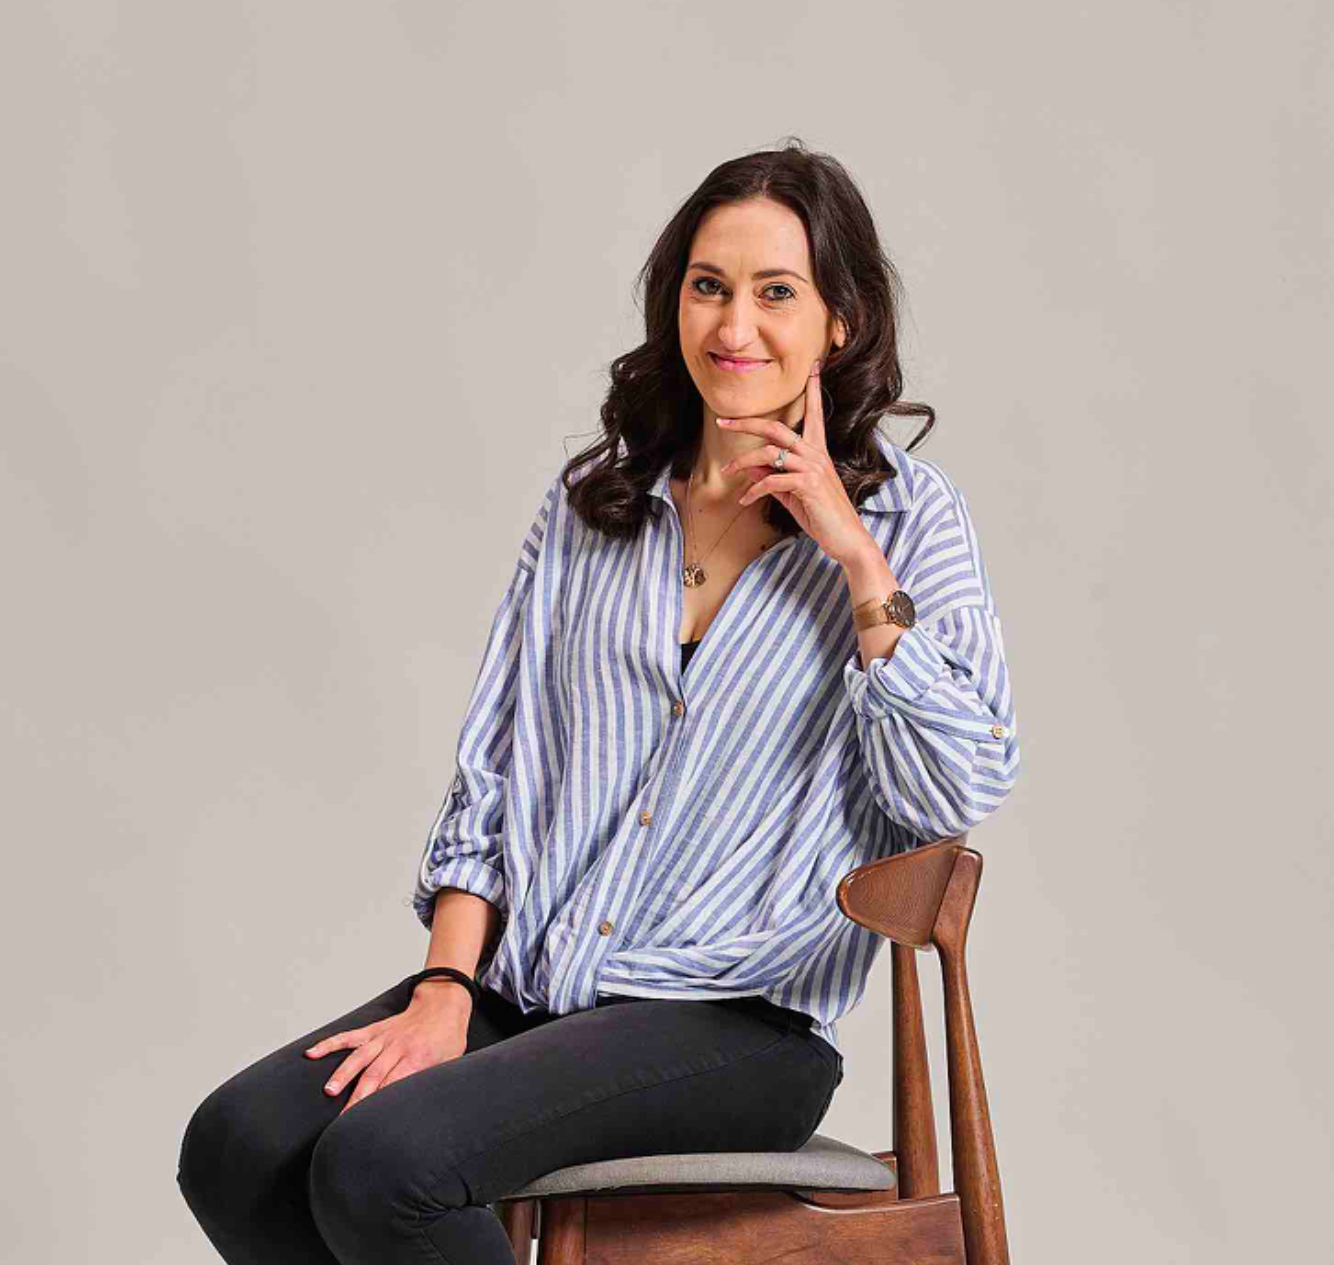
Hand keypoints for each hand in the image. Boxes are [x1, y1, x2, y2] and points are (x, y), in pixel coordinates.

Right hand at [303, 988, 470, 1114]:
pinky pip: (349, 1037)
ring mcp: (384, 1037)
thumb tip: (420, 1107)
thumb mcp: (450, 1061)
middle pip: (375, 1075)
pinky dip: (330, 1044)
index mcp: (417, 1057)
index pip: (395, 1083)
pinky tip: (312, 1053)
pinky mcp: (374, 1029)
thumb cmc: (448, 1037)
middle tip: (344, 1120)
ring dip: (343, 1074)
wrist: (443, 1004)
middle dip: (358, 1098)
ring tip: (329, 1091)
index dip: (380, 1102)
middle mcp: (397, 1047)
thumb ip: (431, 1081)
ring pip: (360, 1057)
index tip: (368, 1121)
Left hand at [717, 359, 876, 567]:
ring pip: (769, 453)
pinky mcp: (808, 486)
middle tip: (722, 421)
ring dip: (743, 462)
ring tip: (728, 471)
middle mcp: (816, 454)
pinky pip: (772, 482)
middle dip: (747, 422)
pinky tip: (745, 500)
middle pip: (777, 428)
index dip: (813, 389)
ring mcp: (813, 469)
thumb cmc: (821, 514)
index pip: (814, 413)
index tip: (813, 367)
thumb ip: (773, 478)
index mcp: (817, 451)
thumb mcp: (793, 494)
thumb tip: (750, 469)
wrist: (846, 538)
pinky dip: (754, 490)